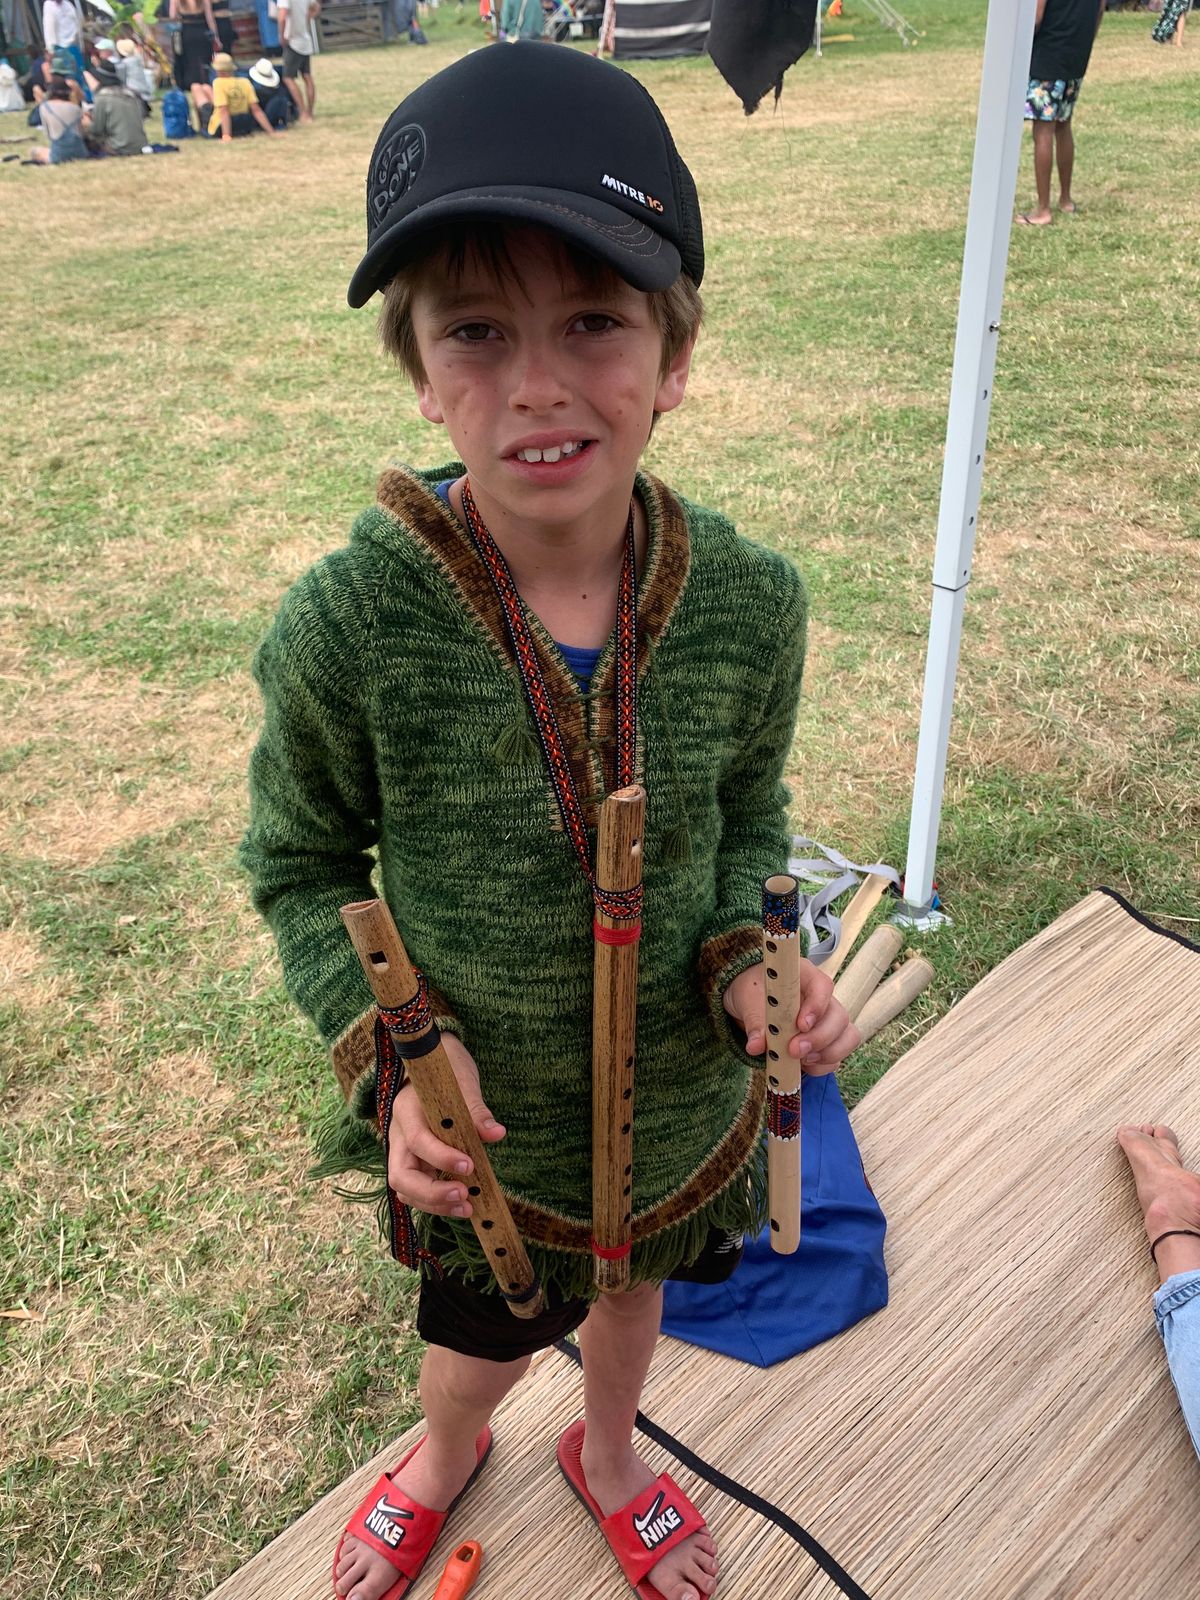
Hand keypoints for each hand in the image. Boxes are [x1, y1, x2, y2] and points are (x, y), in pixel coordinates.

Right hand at [387, 1033, 505, 1216]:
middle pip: (401, 1175)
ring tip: (467, 1207)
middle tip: (464, 1196)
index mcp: (407, 1110)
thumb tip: (496, 1133)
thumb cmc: (447, 1070)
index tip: (470, 1165)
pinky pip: (419, 1189)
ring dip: (434, 1204)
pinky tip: (464, 1204)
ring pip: (407, 1189)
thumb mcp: (463, 1081)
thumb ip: (477, 1110)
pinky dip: (438, 1202)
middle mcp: (400, 1135)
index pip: (417, 1140)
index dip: (441, 1157)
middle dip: (431, 1192)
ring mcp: (405, 1152)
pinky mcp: (416, 1162)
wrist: (433, 1064)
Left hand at [723, 958, 859, 1072]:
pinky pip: (837, 1056)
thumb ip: (755, 1021)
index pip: (823, 987)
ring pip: (847, 1037)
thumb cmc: (753, 992)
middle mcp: (824, 999)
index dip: (817, 1007)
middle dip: (820, 1038)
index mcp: (806, 977)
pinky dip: (823, 1065)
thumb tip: (756, 1046)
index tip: (801, 1025)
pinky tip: (803, 1066)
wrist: (751, 1005)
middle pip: (839, 1017)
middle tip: (795, 1050)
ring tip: (801, 1061)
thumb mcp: (747, 1000)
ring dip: (827, 1054)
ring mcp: (828, 1021)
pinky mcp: (827, 1042)